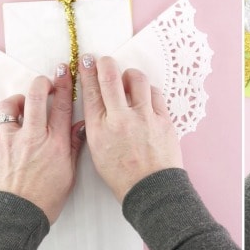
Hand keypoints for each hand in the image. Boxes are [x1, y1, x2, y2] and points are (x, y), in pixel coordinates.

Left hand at [0, 66, 83, 223]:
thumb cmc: (44, 200)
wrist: (14, 219)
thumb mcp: (69, 175)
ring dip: (19, 99)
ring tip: (24, 104)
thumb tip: (81, 125)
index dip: (65, 84)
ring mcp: (11, 140)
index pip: (62, 105)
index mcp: (55, 143)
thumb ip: (74, 146)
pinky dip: (5, 118)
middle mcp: (33, 137)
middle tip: (47, 80)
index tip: (65, 71)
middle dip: (42, 82)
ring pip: (11, 105)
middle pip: (36, 96)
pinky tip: (11, 122)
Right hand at [79, 55, 182, 202]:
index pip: (90, 91)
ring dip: (130, 75)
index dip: (87, 71)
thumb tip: (98, 102)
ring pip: (136, 79)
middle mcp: (119, 119)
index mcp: (99, 130)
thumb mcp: (97, 152)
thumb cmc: (122, 174)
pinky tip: (145, 95)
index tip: (87, 61)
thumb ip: (96, 125)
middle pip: (110, 77)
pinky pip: (155, 92)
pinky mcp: (162, 118)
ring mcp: (143, 117)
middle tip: (104, 59)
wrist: (150, 189)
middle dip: (105, 63)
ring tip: (128, 79)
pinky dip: (148, 90)